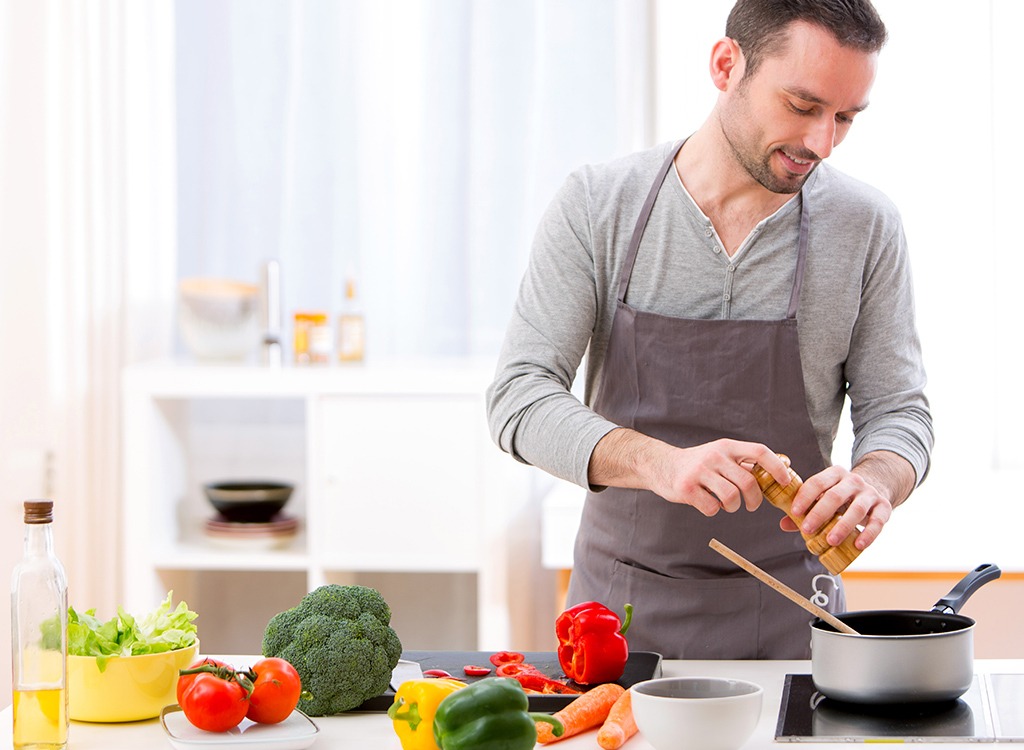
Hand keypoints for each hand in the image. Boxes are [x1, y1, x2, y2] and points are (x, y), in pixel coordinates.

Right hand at [644, 437, 791, 516]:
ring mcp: (699, 471)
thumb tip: (777, 470)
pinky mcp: (686, 488)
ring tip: (728, 506)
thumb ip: (742, 461)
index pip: (759, 452)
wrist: (661, 465)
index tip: (785, 481)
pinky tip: (709, 504)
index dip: (776, 467)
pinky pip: (711, 507)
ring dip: (733, 507)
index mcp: (726, 446)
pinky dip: (714, 511)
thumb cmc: (697, 464)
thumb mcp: (719, 454)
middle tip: (752, 506)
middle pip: (748, 481)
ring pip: (731, 497)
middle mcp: (714, 456)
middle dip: (755, 500)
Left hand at [784, 453, 910, 549]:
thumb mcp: (826, 495)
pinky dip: (868, 534)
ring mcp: (870, 493)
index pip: (817, 482)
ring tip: (831, 541)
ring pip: (857, 509)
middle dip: (819, 513)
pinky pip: (878, 522)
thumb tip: (784, 524)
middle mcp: (853, 481)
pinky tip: (858, 545)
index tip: (794, 512)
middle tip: (807, 529)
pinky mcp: (884, 507)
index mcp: (835, 474)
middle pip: (835, 496)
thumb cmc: (844, 495)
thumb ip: (807, 508)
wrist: (877, 485)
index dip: (805, 497)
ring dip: (842, 526)